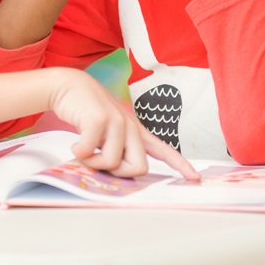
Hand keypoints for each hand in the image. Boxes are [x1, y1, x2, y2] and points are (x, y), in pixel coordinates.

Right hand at [47, 68, 199, 180]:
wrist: (69, 85)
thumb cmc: (86, 113)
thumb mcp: (107, 132)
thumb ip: (116, 149)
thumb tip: (115, 173)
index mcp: (135, 131)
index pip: (164, 150)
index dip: (180, 165)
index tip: (195, 179)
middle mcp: (131, 126)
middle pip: (139, 167)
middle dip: (118, 173)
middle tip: (99, 162)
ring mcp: (117, 121)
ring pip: (113, 162)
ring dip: (92, 163)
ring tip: (83, 148)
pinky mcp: (99, 119)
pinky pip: (90, 152)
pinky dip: (79, 153)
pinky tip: (75, 143)